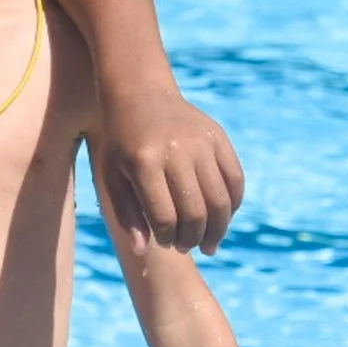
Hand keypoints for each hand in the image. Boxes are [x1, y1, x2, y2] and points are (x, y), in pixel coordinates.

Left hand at [97, 87, 242, 254]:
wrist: (141, 94)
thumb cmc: (121, 142)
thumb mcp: (112, 176)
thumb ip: (127, 214)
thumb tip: (143, 252)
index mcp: (143, 163)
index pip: (164, 217)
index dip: (168, 238)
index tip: (166, 242)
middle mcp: (175, 152)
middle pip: (196, 212)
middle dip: (193, 238)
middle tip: (188, 247)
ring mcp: (201, 143)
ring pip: (220, 200)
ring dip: (218, 229)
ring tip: (209, 243)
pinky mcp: (219, 138)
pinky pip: (235, 180)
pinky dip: (233, 204)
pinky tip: (222, 217)